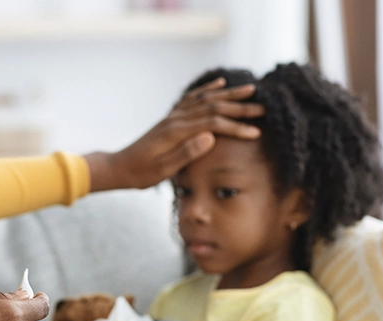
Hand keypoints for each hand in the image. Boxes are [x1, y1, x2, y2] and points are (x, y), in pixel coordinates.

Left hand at [86, 77, 264, 190]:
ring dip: (229, 94)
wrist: (119, 167)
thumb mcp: (163, 170)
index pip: (212, 124)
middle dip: (239, 107)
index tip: (256, 131)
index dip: (236, 127)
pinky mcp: (171, 118)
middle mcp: (176, 119)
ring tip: (250, 89)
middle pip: (213, 107)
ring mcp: (173, 116)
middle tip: (263, 107)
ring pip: (205, 99)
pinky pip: (192, 99)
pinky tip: (220, 84)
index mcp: (176, 132)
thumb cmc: (141, 173)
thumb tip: (210, 137)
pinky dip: (208, 90)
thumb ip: (186, 153)